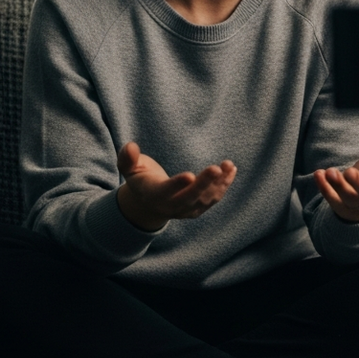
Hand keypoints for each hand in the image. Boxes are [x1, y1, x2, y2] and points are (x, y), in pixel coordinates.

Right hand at [115, 141, 235, 231]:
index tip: (189, 175)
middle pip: (190, 198)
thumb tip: (130, 146)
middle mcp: (171, 206)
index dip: (177, 185)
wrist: (149, 203)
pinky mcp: (197, 209)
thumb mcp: (129, 169)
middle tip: (216, 169)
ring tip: (228, 165)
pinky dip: (224, 186)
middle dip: (204, 184)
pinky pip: (213, 199)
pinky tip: (231, 170)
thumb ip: (127, 158)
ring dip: (219, 183)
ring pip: (205, 199)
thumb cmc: (140, 179)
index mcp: (154, 195)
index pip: (165, 191)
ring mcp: (186, 210)